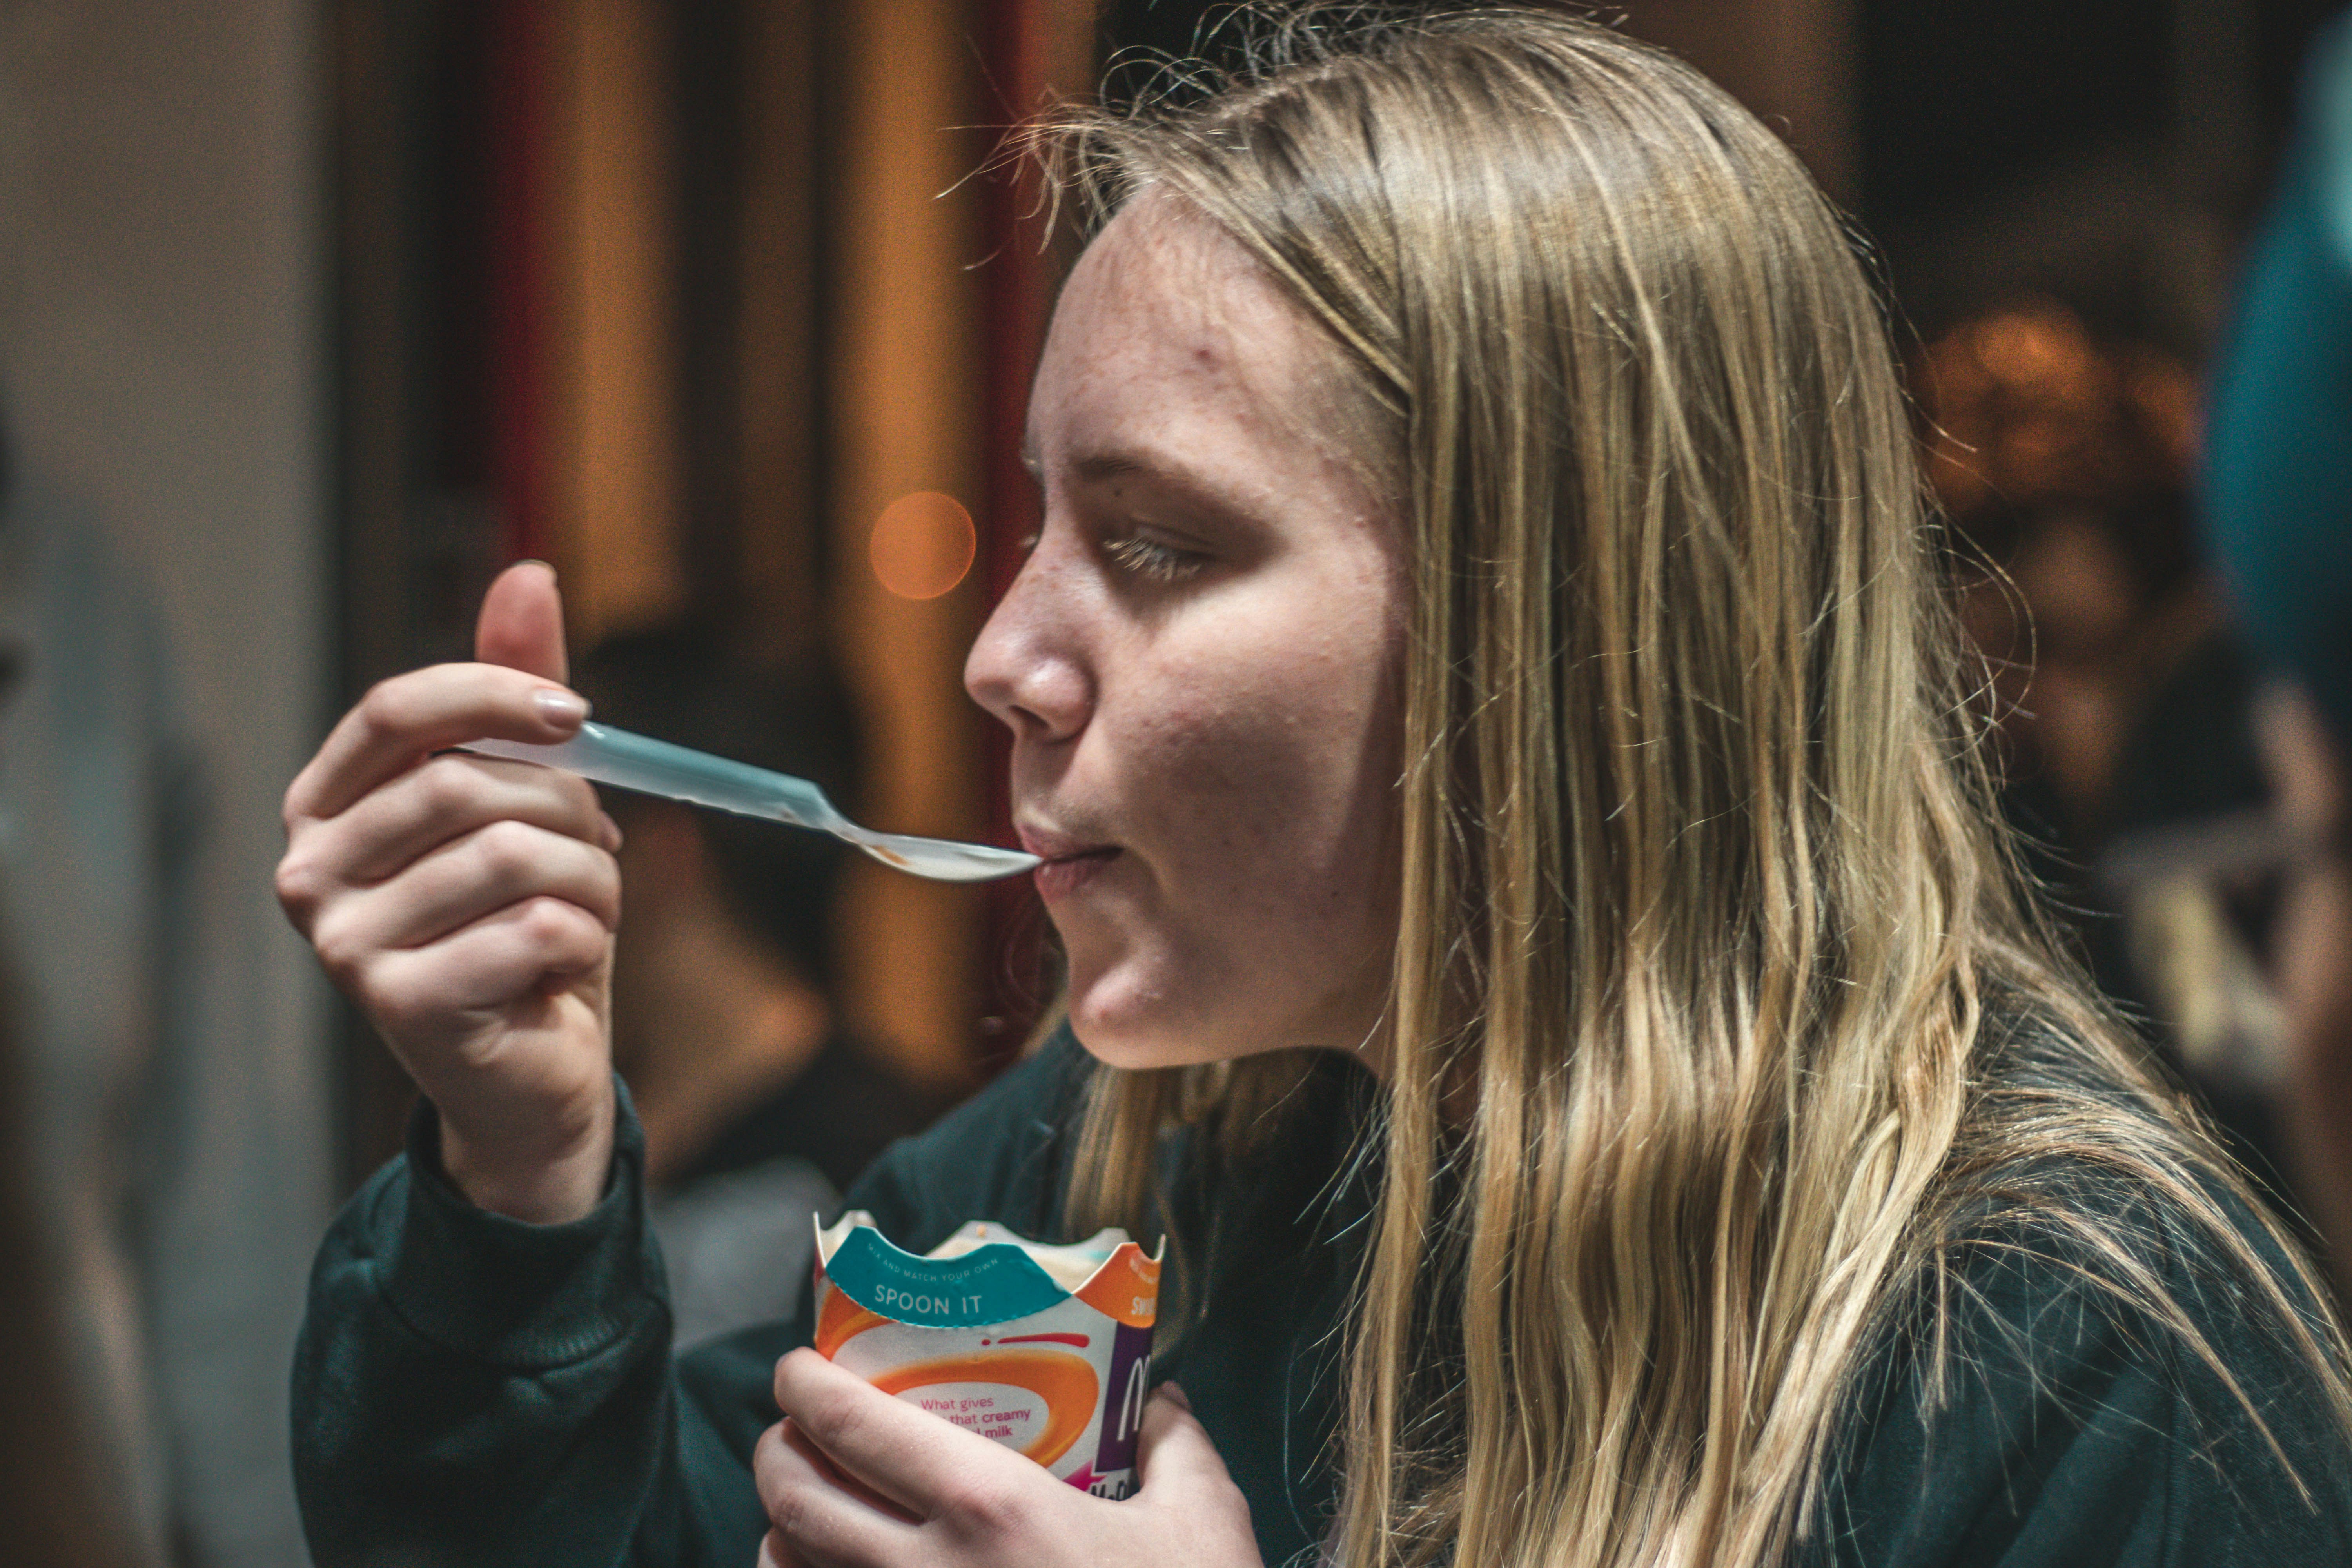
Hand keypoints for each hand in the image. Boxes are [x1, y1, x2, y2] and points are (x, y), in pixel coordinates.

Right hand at [276, 562, 622, 1221]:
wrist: (537, 1070)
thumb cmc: (525, 924)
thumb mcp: (532, 802)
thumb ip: (517, 697)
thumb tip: (529, 572)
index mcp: (328, 804)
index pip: (398, 708)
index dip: (495, 694)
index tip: (578, 718)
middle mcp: (310, 869)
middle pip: (469, 786)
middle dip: (569, 813)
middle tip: (598, 858)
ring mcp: (341, 943)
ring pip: (513, 856)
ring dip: (590, 882)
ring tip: (586, 914)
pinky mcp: (398, 1004)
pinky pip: (534, 929)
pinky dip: (583, 940)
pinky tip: (564, 967)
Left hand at [753, 1349, 1262, 1567]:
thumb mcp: (1204, 1526)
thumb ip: (1177, 1448)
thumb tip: (1159, 1400)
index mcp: (989, 1509)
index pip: (853, 1425)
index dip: (805, 1386)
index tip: (798, 1370)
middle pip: (797, 1496)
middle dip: (777, 1450)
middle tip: (796, 1430)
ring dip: (781, 1528)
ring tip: (802, 1507)